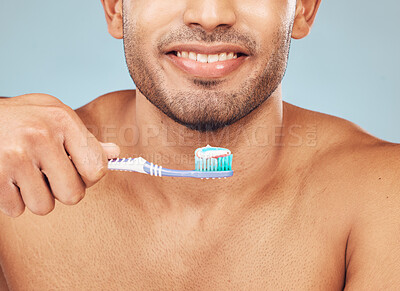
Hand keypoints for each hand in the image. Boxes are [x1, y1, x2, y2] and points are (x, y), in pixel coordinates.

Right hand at [0, 94, 119, 216]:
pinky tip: (8, 178)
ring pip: (44, 206)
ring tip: (26, 175)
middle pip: (73, 195)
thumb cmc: (22, 119)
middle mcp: (41, 136)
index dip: (89, 178)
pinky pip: (16, 209)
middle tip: (49, 176)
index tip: (78, 172)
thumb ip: (85, 139)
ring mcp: (15, 156)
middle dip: (62, 191)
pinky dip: (13, 200)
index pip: (97, 169)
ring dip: (36, 197)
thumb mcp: (54, 117)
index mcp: (63, 120)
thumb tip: (115, 154)